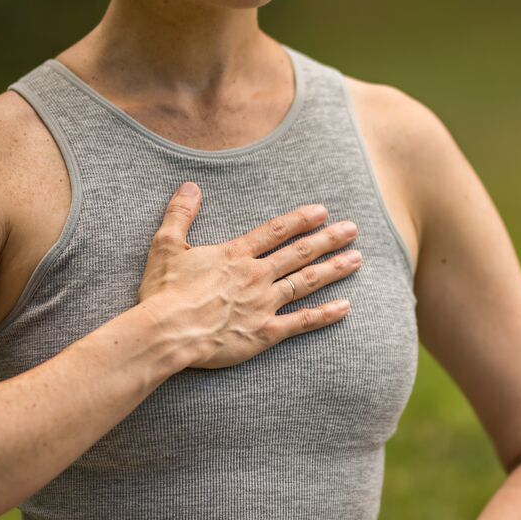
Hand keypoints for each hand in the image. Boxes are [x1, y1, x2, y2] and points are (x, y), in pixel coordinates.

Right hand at [136, 181, 362, 369]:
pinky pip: (302, 322)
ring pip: (307, 282)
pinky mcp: (264, 333)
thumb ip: (180, 214)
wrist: (165, 333)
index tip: (322, 211)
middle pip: (300, 253)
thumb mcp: (165, 246)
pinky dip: (325, 314)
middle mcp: (255, 275)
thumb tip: (191, 186)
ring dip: (334, 270)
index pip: (275, 231)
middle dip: (329, 239)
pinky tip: (346, 307)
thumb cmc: (163, 293)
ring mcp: (263, 304)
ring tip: (357, 260)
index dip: (300, 220)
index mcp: (235, 255)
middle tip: (353, 230)